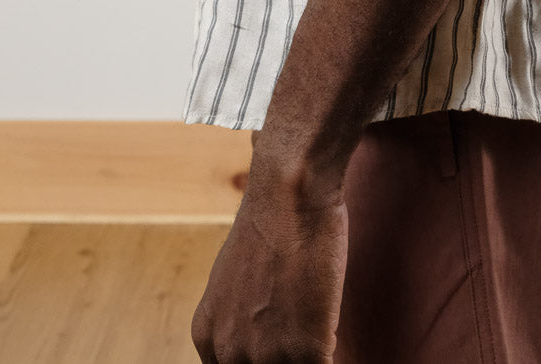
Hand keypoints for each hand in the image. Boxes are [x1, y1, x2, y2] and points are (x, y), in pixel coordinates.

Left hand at [190, 173, 347, 363]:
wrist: (288, 193)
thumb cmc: (270, 222)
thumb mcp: (235, 277)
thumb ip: (241, 314)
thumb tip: (261, 324)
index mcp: (208, 335)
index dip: (261, 361)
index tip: (279, 350)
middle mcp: (230, 352)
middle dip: (286, 359)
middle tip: (300, 339)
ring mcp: (267, 356)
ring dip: (308, 357)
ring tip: (318, 332)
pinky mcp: (306, 351)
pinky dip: (332, 354)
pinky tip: (332, 332)